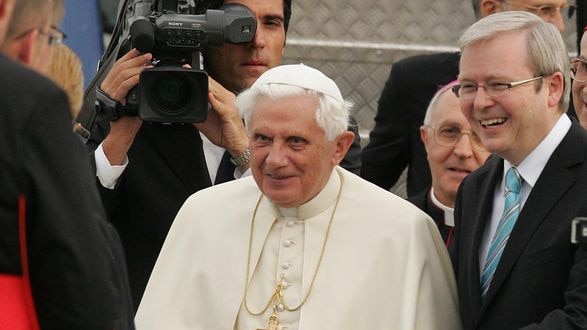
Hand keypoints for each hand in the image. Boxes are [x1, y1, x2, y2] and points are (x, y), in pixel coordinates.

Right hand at [100, 49, 151, 164]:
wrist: (122, 133)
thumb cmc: (127, 118)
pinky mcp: (114, 99)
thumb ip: (135, 87)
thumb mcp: (132, 98)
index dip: (129, 55)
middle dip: (136, 58)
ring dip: (137, 66)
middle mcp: (107, 86)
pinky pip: (124, 85)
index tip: (140, 49)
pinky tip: (142, 74)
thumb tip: (145, 76)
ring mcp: (110, 92)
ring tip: (148, 63)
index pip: (118, 64)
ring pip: (123, 73)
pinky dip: (135, 78)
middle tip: (148, 55)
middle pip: (121, 66)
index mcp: (110, 84)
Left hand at [194, 77, 247, 156]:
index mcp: (222, 99)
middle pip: (213, 85)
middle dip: (202, 78)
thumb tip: (185, 110)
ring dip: (207, 85)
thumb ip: (197, 113)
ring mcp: (229, 105)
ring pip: (217, 92)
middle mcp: (227, 99)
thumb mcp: (206, 122)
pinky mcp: (230, 114)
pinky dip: (214, 101)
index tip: (189, 69)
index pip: (211, 85)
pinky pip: (221, 106)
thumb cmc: (225, 133)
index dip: (201, 77)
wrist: (235, 144)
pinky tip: (208, 96)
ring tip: (198, 79)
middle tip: (189, 69)